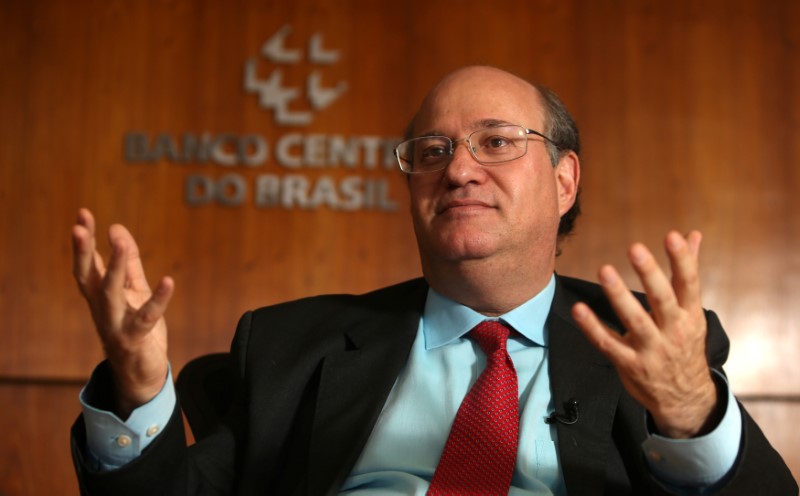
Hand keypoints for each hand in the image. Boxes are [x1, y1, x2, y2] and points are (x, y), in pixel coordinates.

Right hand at [72, 208, 173, 416]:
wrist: (141, 373)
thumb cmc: (135, 327)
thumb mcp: (134, 290)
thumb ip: (128, 262)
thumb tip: (117, 228)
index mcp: (100, 295)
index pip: (88, 264)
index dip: (84, 241)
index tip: (83, 214)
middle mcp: (102, 308)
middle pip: (89, 277)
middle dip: (84, 252)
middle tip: (80, 227)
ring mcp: (115, 324)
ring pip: (110, 293)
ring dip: (113, 267)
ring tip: (117, 242)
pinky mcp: (134, 339)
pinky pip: (146, 317)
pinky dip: (158, 300)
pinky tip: (168, 281)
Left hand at [571, 231, 719, 438]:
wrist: (685, 398)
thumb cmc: (685, 345)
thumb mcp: (692, 312)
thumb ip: (687, 272)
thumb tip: (693, 234)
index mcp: (691, 315)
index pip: (689, 283)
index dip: (682, 260)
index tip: (671, 236)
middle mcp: (674, 331)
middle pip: (663, 300)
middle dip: (650, 274)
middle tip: (635, 248)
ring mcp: (651, 350)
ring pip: (635, 321)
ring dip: (619, 296)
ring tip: (605, 270)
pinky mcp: (630, 364)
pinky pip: (608, 344)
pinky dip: (592, 328)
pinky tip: (579, 309)